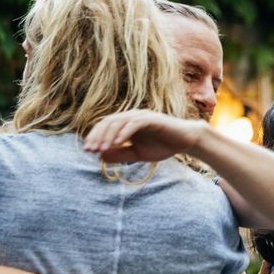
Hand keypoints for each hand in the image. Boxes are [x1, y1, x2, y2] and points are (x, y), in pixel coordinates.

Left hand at [84, 109, 204, 162]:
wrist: (185, 141)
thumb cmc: (163, 146)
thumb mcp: (138, 154)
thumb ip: (121, 154)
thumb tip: (101, 157)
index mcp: (127, 122)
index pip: (105, 126)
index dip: (95, 137)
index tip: (88, 150)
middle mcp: (132, 116)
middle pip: (108, 122)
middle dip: (98, 136)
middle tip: (91, 149)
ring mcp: (142, 116)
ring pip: (119, 121)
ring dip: (109, 135)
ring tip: (102, 148)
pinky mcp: (152, 119)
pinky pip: (134, 124)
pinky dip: (124, 132)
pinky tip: (117, 143)